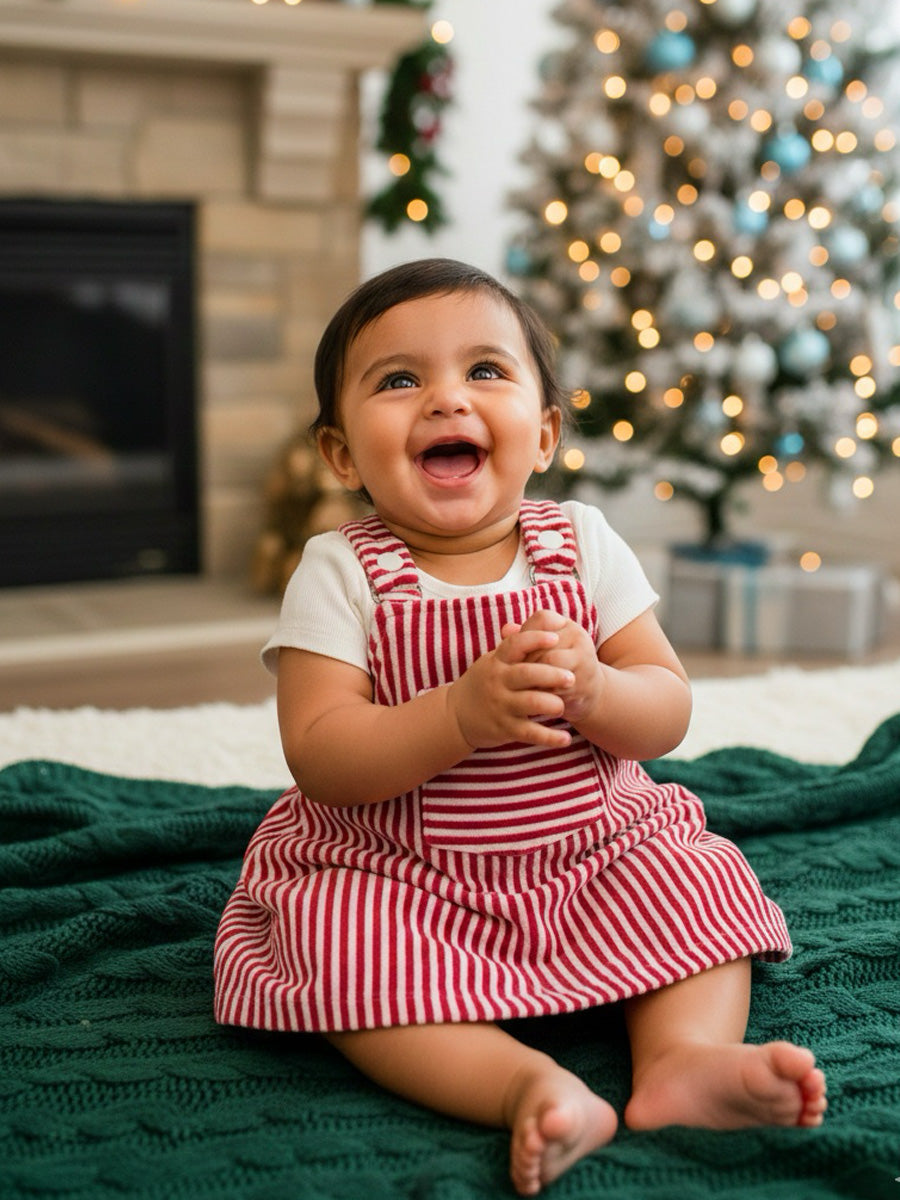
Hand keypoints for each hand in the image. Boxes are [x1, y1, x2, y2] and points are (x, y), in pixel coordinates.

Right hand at [447, 624, 574, 749]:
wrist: (456, 714)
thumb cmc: (485, 681)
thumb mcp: (494, 659)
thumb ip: (519, 643)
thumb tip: (549, 616)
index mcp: (498, 661)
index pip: (516, 644)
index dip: (536, 638)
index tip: (556, 636)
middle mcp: (499, 682)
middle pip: (527, 674)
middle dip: (551, 675)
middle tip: (571, 677)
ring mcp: (501, 705)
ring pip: (530, 703)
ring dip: (551, 704)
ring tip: (563, 706)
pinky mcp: (505, 729)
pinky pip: (530, 733)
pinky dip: (549, 738)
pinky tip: (565, 739)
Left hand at [511, 609, 603, 727]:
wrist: (588, 691)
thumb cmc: (558, 666)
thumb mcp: (544, 649)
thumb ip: (525, 638)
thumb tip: (505, 630)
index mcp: (567, 625)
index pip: (543, 619)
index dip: (527, 634)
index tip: (520, 650)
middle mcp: (578, 637)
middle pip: (542, 643)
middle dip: (525, 658)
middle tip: (513, 672)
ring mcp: (583, 659)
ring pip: (549, 661)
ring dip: (533, 674)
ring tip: (523, 683)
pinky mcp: (582, 681)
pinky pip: (556, 682)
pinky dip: (541, 689)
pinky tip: (533, 694)